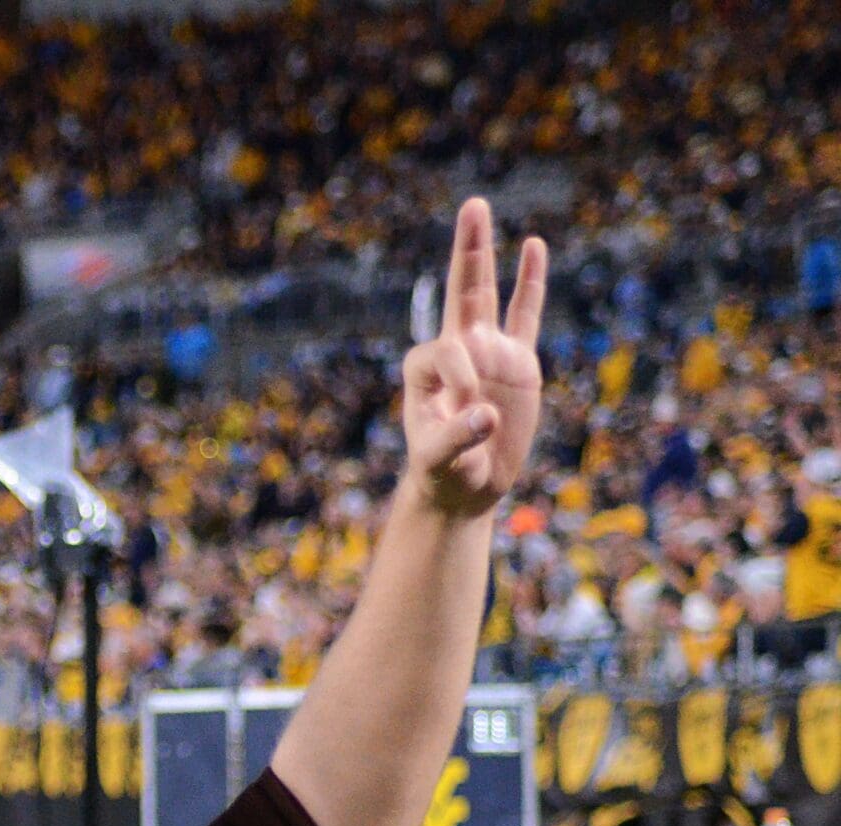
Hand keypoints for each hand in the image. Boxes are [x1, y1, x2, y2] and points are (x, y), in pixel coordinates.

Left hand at [401, 198, 546, 518]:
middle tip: (472, 205)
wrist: (463, 486)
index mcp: (425, 371)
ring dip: (487, 255)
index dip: (463, 381)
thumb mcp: (440, 462)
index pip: (447, 353)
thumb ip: (455, 439)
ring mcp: (488, 351)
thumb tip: (487, 416)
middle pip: (461, 292)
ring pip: (489, 295)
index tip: (475, 419)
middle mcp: (455, 350)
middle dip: (467, 251)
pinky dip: (530, 285)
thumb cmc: (443, 473)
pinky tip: (533, 247)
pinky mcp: (517, 362)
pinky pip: (526, 316)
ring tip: (481, 210)